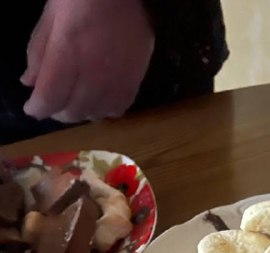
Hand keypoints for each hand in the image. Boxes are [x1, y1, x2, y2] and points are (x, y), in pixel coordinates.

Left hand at [22, 0, 154, 122]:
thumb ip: (38, 52)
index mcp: (68, 52)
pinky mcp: (135, 81)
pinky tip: (98, 100)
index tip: (32, 108)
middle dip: (57, 111)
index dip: (38, 108)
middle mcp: (94, 73)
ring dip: (81, 112)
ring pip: (94, 114)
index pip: (50, 97)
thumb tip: (30, 83)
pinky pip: (117, 109)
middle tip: (53, 102)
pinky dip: (104, 110)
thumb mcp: (51, 16)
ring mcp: (117, 80)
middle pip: (72, 111)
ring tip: (75, 101)